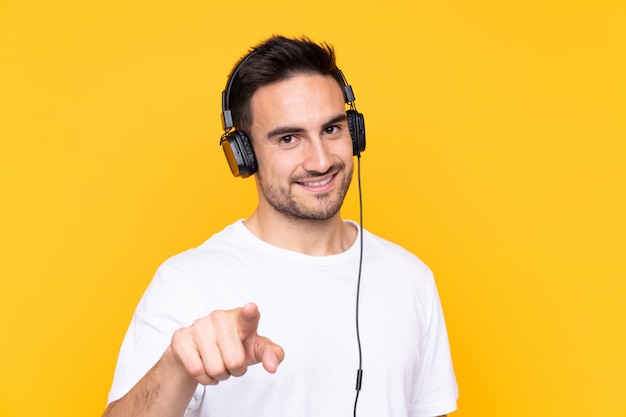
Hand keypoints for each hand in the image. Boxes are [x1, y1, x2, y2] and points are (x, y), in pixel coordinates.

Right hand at [170, 303, 284, 385]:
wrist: (201, 351)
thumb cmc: (234, 347)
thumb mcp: (255, 349)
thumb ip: (271, 354)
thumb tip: (273, 366)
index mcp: (241, 318)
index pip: (248, 316)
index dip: (250, 312)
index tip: (251, 308)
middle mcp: (220, 317)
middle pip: (235, 362)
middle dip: (235, 370)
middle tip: (231, 362)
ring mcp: (199, 325)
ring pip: (215, 368)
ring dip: (219, 375)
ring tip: (218, 363)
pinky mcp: (181, 337)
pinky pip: (196, 370)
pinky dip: (204, 377)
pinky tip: (204, 366)